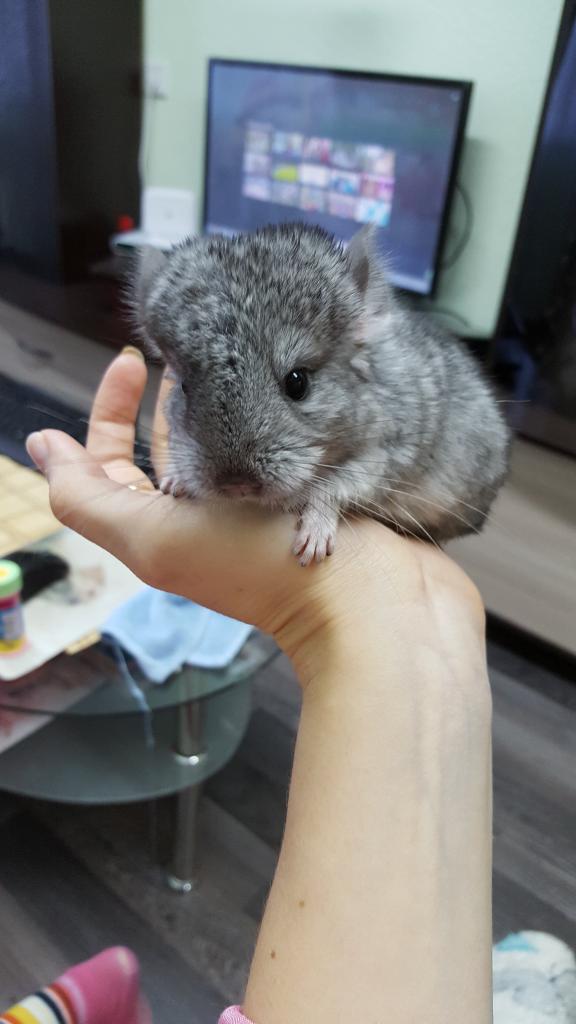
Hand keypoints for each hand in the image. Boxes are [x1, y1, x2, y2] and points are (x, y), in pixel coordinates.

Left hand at [26, 349, 484, 685]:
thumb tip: (38, 447)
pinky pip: (283, 448)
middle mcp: (207, 515)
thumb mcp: (153, 536)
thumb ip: (87, 495)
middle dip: (173, 393)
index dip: (111, 408)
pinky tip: (294, 389)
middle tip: (195, 345)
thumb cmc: (260, 568)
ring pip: (230, 439)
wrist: (371, 602)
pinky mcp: (311, 496)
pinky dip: (281, 419)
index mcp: (160, 524)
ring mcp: (262, 506)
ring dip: (228, 400)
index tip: (135, 358)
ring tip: (239, 354)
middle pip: (172, 442)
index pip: (114, 458)